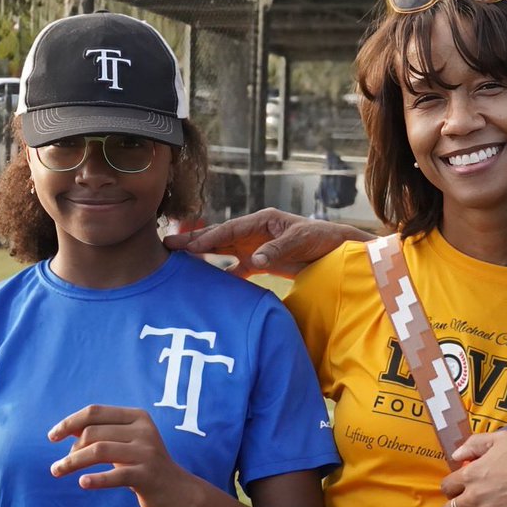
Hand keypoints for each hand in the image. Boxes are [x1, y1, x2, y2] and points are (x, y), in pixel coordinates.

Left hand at [49, 405, 197, 506]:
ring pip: (99, 450)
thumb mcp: (126, 443)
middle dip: (71, 449)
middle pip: (93, 432)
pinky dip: (96, 479)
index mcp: (138, 417)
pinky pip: (115, 475)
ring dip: (72, 462)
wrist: (177, 491)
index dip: (69, 422)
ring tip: (57, 471)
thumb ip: (102, 433)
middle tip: (60, 466)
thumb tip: (66, 430)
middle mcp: (144, 430)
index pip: (95, 412)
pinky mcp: (147, 475)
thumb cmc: (143, 465)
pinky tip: (83, 483)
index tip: (51, 436)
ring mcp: (147, 452)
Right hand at [162, 207, 367, 277]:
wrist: (340, 251)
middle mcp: (256, 232)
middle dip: (194, 243)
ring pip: (224, 252)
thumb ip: (278, 249)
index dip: (208, 239)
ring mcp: (257, 247)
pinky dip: (224, 276)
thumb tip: (253, 260)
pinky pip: (238, 269)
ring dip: (204, 258)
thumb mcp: (302, 239)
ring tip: (178, 265)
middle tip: (166, 246)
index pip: (230, 230)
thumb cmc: (324, 238)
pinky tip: (209, 285)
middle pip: (220, 238)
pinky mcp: (262, 262)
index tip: (187, 247)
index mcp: (263, 220)